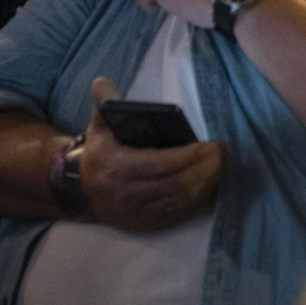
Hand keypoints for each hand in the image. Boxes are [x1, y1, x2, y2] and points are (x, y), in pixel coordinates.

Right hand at [80, 78, 223, 231]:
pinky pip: (178, 215)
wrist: (79, 193)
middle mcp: (128, 194)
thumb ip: (104, 105)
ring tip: (224, 166)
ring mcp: (137, 213)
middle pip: (177, 184)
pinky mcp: (145, 225)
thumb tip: (102, 82)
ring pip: (181, 201)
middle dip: (207, 169)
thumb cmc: (99, 155)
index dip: (191, 156)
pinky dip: (198, 201)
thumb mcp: (98, 129)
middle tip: (226, 154)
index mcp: (118, 168)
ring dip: (207, 184)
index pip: (162, 164)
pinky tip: (212, 186)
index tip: (213, 144)